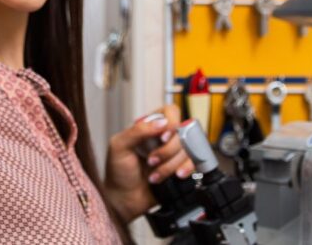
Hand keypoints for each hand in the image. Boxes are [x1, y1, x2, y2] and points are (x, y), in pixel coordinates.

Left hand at [103, 104, 194, 223]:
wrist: (123, 199)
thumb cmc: (118, 172)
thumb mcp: (119, 146)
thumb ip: (138, 131)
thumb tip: (161, 122)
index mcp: (149, 126)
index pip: (170, 112)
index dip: (171, 123)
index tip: (163, 138)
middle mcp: (164, 137)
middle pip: (183, 132)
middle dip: (167, 151)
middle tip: (151, 161)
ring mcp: (173, 153)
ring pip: (188, 149)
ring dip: (171, 164)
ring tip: (155, 174)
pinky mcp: (180, 167)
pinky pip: (194, 163)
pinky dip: (185, 169)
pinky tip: (175, 175)